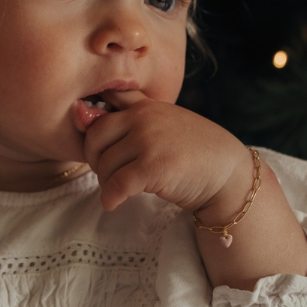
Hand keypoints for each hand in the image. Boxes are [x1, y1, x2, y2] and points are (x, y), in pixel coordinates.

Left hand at [82, 91, 245, 214]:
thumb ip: (131, 116)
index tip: (93, 140)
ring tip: (119, 188)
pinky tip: (113, 203)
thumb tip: (80, 114)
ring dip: (106, 182)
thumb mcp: (165, 122)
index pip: (104, 103)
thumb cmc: (194, 150)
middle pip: (95, 137)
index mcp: (146, 106)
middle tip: (107, 172)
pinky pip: (116, 184)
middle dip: (95, 158)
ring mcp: (149, 140)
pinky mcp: (153, 167)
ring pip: (104, 164)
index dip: (89, 121)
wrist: (227, 173)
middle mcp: (145, 117)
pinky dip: (110, 198)